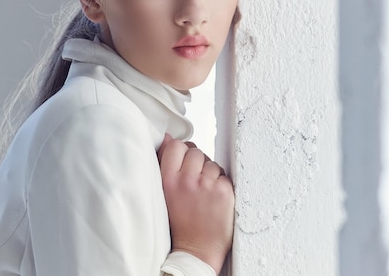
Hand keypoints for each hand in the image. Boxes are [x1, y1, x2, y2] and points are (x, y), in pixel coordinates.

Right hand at [157, 134, 233, 274]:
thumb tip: (168, 138)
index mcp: (168, 180)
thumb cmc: (180, 223)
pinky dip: (222, 184)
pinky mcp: (224, 191)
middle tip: (195, 181)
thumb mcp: (164, 193)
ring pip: (212, 162)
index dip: (182, 151)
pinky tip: (214, 198)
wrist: (197, 250)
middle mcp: (187, 180)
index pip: (176, 146)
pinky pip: (224, 175)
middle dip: (197, 163)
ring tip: (205, 192)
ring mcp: (207, 185)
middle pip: (196, 151)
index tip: (183, 160)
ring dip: (211, 173)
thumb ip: (165, 165)